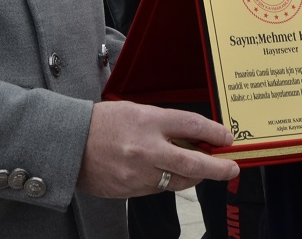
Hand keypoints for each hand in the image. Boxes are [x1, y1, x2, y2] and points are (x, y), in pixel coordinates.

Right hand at [76, 101, 238, 198]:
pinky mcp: (131, 190)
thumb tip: (193, 139)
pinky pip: (158, 189)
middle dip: (217, 167)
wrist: (69, 143)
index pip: (192, 126)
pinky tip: (163, 172)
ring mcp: (138, 173)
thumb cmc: (102, 123)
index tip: (227, 138)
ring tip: (199, 170)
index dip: (215, 133)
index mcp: (148, 121)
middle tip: (232, 168)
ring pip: (178, 181)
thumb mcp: (136, 112)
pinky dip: (166, 181)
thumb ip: (164, 125)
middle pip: (193, 162)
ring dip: (193, 176)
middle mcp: (146, 148)